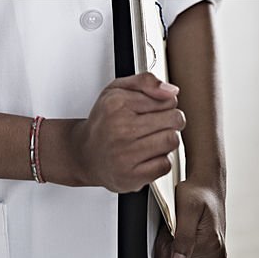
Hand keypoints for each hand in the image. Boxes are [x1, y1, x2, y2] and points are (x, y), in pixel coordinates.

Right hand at [71, 72, 185, 192]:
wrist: (85, 154)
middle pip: (173, 120)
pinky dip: (161, 160)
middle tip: (158, 124)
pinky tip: (147, 155)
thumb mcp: (117, 89)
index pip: (167, 100)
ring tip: (152, 139)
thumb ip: (145, 81)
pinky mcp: (132, 176)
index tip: (155, 109)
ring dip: (167, 140)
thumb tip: (171, 91)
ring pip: (172, 141)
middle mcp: (120, 128)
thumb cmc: (104, 121)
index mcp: (117, 103)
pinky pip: (165, 165)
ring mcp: (126, 154)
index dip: (166, 104)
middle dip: (171, 121)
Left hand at [154, 180, 226, 257]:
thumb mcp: (187, 208)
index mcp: (211, 245)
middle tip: (173, 227)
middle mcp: (216, 256)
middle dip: (169, 248)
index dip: (163, 245)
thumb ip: (183, 237)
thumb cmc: (197, 193)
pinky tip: (185, 236)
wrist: (208, 189)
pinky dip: (182, 253)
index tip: (167, 228)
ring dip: (175, 251)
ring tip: (180, 230)